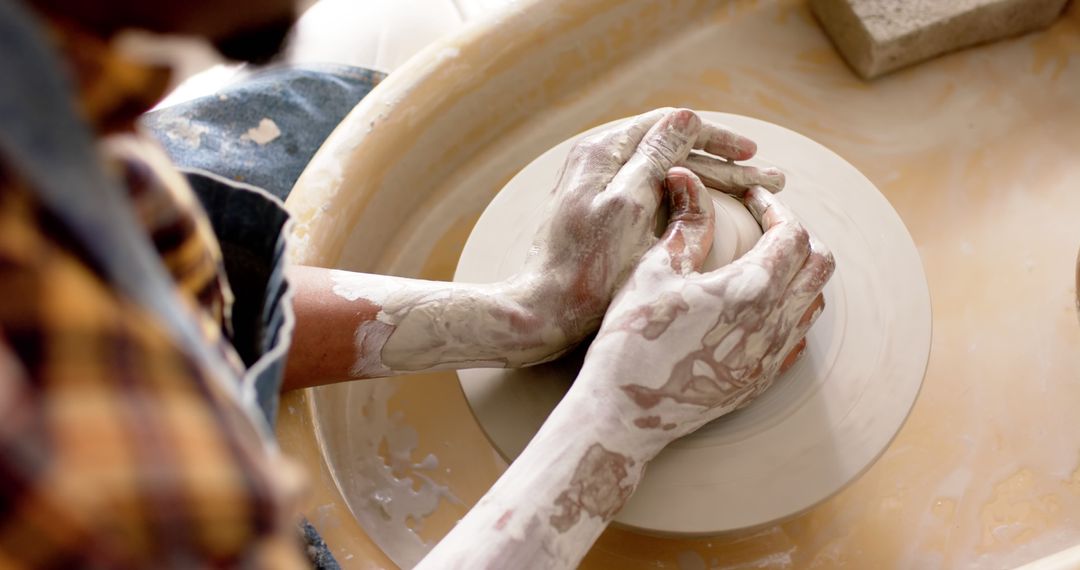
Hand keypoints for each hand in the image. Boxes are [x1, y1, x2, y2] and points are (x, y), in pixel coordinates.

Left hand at [510, 108, 784, 356]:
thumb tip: (686, 117)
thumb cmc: (584, 268)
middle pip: (674, 148)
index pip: (672, 126)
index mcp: (604, 152)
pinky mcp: (602, 213)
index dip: (717, 139)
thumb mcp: (627, 208)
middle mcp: (599, 160)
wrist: (542, 310)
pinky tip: (714, 208)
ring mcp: (600, 187)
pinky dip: (689, 196)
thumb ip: (655, 158)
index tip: (753, 157)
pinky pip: (656, 192)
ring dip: (713, 179)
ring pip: (669, 171)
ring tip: (756, 189)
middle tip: (772, 177)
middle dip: (725, 162)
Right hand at [575, 167, 833, 448]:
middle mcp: (774, 323)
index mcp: (751, 287)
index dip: (773, 207)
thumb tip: (686, 176)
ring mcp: (772, 357)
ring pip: (814, 301)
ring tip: (763, 261)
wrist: (624, 414)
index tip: (749, 199)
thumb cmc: (631, 338)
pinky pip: (798, 337)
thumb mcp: (655, 270)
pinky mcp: (762, 381)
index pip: (791, 232)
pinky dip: (791, 310)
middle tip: (763, 224)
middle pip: (818, 264)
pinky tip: (759, 305)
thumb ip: (685, 222)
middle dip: (797, 235)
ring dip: (799, 273)